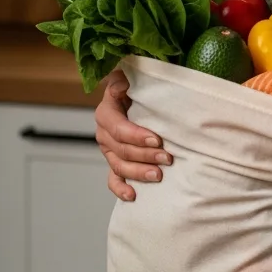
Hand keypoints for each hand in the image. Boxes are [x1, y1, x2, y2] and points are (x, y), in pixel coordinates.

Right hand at [94, 69, 171, 201]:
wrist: (136, 94)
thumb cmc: (138, 85)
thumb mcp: (132, 75)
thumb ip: (125, 78)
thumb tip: (121, 83)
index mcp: (107, 111)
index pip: (119, 127)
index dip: (136, 136)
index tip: (158, 139)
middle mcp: (104, 132)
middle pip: (121, 149)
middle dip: (145, 155)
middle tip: (167, 158)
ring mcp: (108, 149)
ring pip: (119, 166)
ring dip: (138, 173)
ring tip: (158, 176)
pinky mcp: (115, 161)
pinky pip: (112, 178)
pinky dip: (120, 188)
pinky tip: (132, 196)